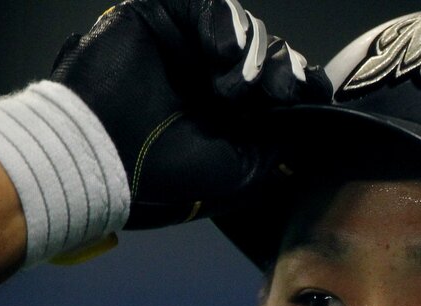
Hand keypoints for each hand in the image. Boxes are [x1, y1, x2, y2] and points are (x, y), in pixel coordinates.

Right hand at [51, 0, 330, 227]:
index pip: (284, 84)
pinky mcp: (160, 15)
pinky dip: (225, 25)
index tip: (316, 95)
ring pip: (248, 28)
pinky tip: (221, 55)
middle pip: (273, 52)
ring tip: (234, 89)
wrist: (104, 156)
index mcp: (234, 111)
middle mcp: (213, 74)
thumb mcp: (243, 168)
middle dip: (284, 71)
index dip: (305, 83)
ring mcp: (187, 44)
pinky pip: (210, 4)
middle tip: (276, 95)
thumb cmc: (166, 173)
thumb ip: (279, 142)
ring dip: (254, 56)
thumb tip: (314, 121)